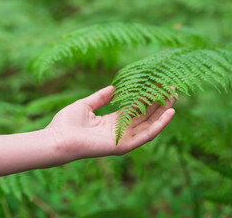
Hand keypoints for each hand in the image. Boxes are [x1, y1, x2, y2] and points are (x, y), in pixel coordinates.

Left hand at [46, 85, 175, 161]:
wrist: (56, 139)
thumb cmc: (66, 123)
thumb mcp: (85, 105)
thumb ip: (100, 97)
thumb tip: (114, 88)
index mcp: (112, 122)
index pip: (135, 108)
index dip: (147, 97)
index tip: (157, 85)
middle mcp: (120, 131)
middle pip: (145, 116)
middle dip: (159, 103)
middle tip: (172, 89)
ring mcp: (123, 139)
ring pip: (149, 124)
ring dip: (163, 111)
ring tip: (174, 97)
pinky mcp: (123, 146)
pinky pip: (146, 135)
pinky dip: (159, 125)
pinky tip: (170, 112)